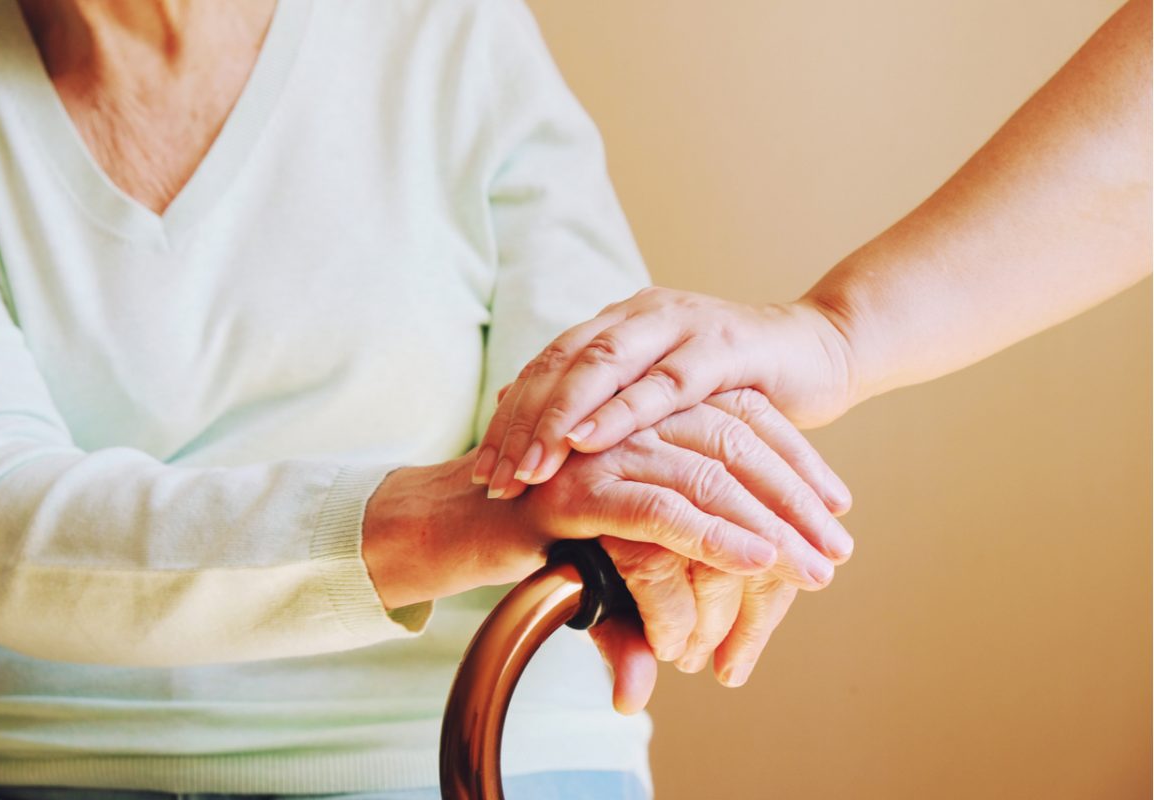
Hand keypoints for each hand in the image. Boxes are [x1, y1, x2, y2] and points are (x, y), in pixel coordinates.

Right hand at [363, 389, 850, 711]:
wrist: (453, 525)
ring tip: (815, 567)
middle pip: (737, 439)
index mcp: (648, 407)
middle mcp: (632, 415)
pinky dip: (713, 534)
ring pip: (708, 471)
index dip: (795, 461)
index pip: (742, 419)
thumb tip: (708, 614)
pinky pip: (659, 508)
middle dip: (795, 497)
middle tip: (837, 548)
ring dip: (771, 522)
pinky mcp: (578, 488)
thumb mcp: (617, 542)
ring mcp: (605, 447)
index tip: (836, 508)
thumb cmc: (539, 532)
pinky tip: (756, 561)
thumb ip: (665, 562)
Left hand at [471, 288, 857, 499]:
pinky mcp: (723, 348)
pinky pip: (662, 382)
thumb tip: (541, 443)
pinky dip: (621, 412)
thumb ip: (610, 408)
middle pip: (561, 363)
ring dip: (559, 421)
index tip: (481, 470)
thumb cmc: (734, 387)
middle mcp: (640, 314)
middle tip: (493, 479)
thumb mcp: (662, 396)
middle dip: (522, 424)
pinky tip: (588, 440)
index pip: (547, 366)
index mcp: (618, 323)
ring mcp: (680, 325)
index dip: (509, 417)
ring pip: (601, 366)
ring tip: (528, 469)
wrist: (820, 351)